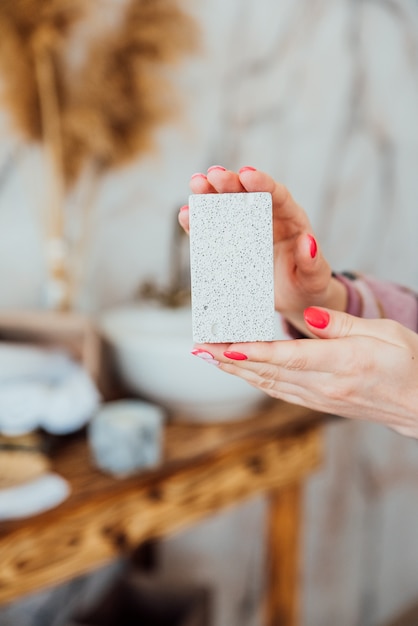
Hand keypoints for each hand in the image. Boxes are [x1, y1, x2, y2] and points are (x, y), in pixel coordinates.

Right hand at [179, 166, 346, 329]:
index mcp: (291, 220)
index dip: (261, 182)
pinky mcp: (232, 245)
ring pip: (227, 206)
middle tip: (212, 175)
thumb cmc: (307, 285)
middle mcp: (268, 218)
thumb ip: (312, 262)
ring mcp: (247, 230)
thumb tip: (308, 241)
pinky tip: (186, 214)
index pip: (277, 195)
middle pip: (248, 194)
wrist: (294, 299)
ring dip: (210, 194)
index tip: (246, 175)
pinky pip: (213, 231)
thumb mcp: (314, 278)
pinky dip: (199, 223)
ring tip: (195, 184)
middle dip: (230, 182)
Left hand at [191, 306, 417, 436]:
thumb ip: (341, 325)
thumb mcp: (384, 333)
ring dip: (235, 370)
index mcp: (344, 363)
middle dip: (229, 359)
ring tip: (208, 356)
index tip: (223, 347)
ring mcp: (320, 399)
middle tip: (198, 348)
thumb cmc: (409, 362)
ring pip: (268, 383)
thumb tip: (307, 316)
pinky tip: (239, 370)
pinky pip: (279, 392)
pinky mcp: (319, 404)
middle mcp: (326, 386)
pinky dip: (255, 380)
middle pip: (268, 372)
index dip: (254, 353)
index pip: (290, 358)